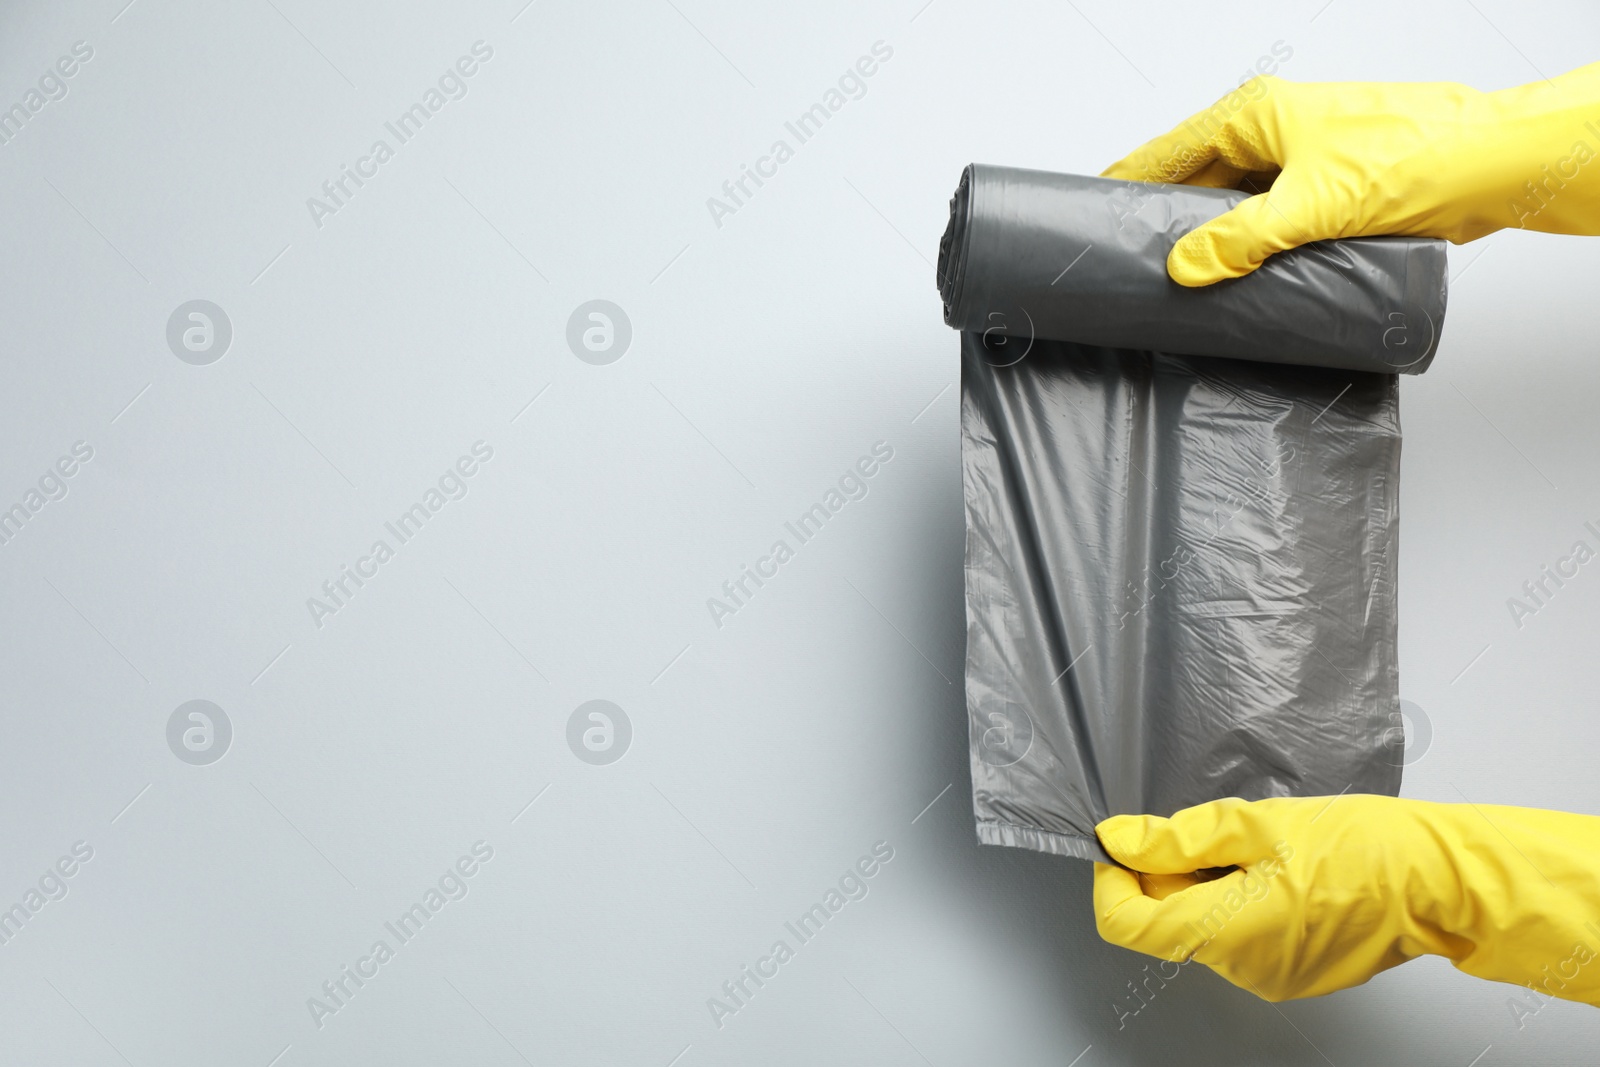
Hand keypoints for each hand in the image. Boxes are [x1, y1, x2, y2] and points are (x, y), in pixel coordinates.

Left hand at [1094, 794, 1599, 1003]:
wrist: (1439, 881)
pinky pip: (1240, 937)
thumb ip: (1178, 838)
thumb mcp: (1256, 824)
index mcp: (1223, 933)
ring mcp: (1268, 977)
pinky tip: (1283, 871)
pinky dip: (1240, 901)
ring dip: (1209, 884)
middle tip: (1216, 832)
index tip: (1123, 842)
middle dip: (1170, 873)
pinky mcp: (1292, 974)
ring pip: (1204, 926)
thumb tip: (1120, 840)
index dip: (1112, 878)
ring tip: (1264, 849)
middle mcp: (1240, 969)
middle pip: (1165, 921)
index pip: (1125, 923)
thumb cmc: (1362, 848)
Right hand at [1101, 64, 1599, 285]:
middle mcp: (1271, 133)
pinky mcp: (1321, 191)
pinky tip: (1233, 280)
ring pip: (1230, 206)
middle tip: (1130, 263)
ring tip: (1176, 281)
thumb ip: (1240, 240)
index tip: (1092, 215)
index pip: (1168, 151)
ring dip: (1210, 241)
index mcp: (1255, 115)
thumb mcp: (1310, 206)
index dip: (1128, 183)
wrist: (1486, 165)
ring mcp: (1296, 162)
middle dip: (1165, 222)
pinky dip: (1245, 249)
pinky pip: (1263, 222)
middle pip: (1194, 182)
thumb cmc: (1411, 159)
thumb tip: (1184, 268)